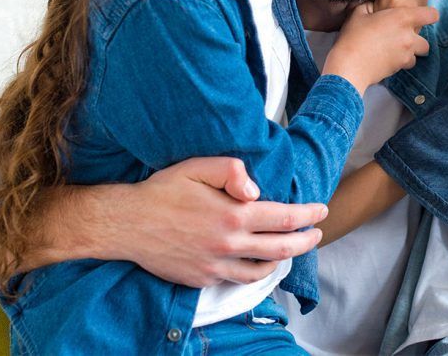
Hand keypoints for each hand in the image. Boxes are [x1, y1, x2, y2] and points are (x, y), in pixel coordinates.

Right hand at [90, 157, 329, 286]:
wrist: (126, 225)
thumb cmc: (164, 190)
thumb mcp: (198, 167)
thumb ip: (232, 172)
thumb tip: (257, 190)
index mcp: (233, 215)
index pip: (284, 218)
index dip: (308, 215)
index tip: (321, 210)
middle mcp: (228, 245)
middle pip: (282, 248)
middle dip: (306, 241)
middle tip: (318, 234)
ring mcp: (216, 266)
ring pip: (262, 270)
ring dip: (282, 260)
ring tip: (290, 248)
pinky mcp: (203, 279)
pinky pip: (236, 279)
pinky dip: (253, 271)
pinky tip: (257, 261)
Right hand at [323, 3, 438, 93]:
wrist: (350, 65)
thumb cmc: (353, 37)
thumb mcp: (358, 13)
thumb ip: (370, 5)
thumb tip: (373, 2)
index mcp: (402, 18)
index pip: (431, 15)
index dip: (429, 15)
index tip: (423, 17)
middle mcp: (409, 36)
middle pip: (426, 42)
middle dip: (417, 41)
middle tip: (402, 38)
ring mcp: (406, 53)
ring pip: (418, 55)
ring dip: (410, 53)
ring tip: (394, 50)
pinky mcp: (400, 67)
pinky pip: (407, 64)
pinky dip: (401, 62)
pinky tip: (387, 58)